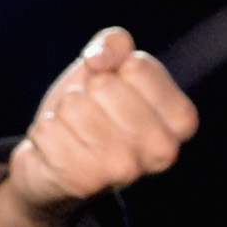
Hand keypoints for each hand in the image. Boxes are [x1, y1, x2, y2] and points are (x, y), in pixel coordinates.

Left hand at [0, 28, 197, 226]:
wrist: (58, 164)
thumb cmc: (93, 109)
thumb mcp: (110, 66)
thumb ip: (114, 44)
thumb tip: (100, 59)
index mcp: (182, 120)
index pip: (137, 66)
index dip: (115, 70)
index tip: (116, 93)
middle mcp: (162, 151)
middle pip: (104, 86)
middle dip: (87, 93)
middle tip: (92, 115)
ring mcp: (125, 170)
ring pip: (74, 106)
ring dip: (64, 113)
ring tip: (75, 132)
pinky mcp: (84, 183)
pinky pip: (47, 129)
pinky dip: (44, 133)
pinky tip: (57, 150)